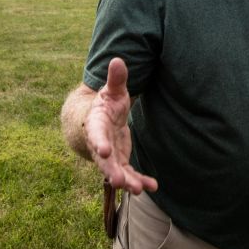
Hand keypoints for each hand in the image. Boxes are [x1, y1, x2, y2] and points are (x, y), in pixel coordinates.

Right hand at [85, 57, 157, 194]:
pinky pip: (129, 174)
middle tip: (118, 181)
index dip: (100, 143)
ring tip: (139, 189)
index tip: (105, 151)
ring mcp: (110, 155)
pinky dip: (140, 180)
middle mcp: (100, 143)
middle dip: (111, 171)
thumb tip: (117, 59)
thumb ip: (116, 79)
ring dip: (127, 181)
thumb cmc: (106, 102)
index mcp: (96, 124)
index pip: (95, 134)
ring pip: (116, 171)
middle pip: (104, 160)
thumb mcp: (112, 90)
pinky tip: (153, 186)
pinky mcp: (120, 162)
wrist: (100, 119)